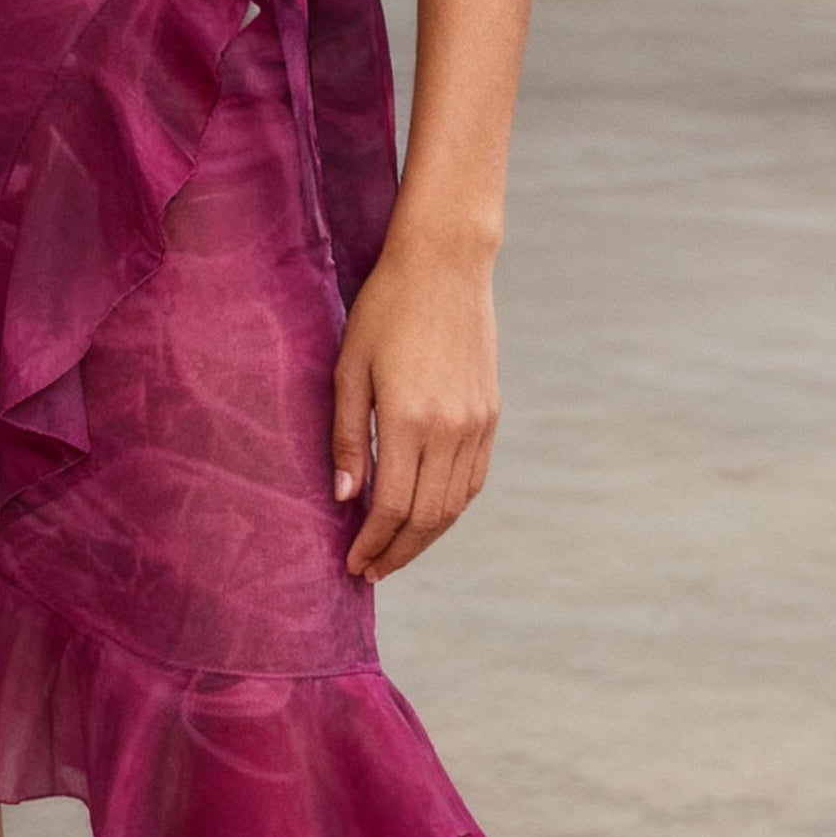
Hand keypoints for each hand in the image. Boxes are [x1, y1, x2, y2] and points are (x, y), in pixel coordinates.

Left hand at [331, 232, 498, 583]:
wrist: (445, 265)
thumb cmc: (385, 310)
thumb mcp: (349, 369)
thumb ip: (346, 437)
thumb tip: (344, 498)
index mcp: (408, 419)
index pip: (392, 506)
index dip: (372, 543)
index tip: (353, 563)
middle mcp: (450, 429)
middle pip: (426, 517)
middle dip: (397, 551)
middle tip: (371, 570)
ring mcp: (476, 424)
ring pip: (454, 505)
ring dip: (425, 537)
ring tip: (396, 551)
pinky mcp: (490, 414)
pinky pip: (473, 480)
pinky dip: (451, 507)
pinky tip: (427, 516)